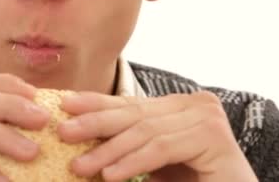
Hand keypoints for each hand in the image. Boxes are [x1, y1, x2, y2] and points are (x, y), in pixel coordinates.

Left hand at [57, 91, 257, 181]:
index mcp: (178, 105)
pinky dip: (133, 162)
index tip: (64, 105)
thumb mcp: (147, 161)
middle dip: (95, 123)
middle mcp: (195, 104)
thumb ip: (123, 144)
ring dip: (109, 150)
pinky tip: (110, 175)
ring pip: (145, 132)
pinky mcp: (214, 137)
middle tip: (63, 131)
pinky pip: (161, 148)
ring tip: (79, 165)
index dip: (95, 103)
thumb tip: (77, 135)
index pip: (129, 103)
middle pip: (135, 113)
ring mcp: (207, 118)